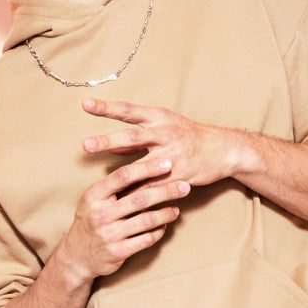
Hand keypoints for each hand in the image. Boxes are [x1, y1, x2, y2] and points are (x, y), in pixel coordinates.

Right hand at [61, 155, 191, 281]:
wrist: (77, 256)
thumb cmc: (91, 221)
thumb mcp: (93, 200)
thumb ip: (113, 185)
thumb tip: (142, 163)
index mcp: (94, 196)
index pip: (124, 175)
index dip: (147, 168)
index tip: (168, 163)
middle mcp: (100, 214)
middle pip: (140, 198)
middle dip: (166, 190)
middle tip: (185, 186)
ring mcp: (109, 234)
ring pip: (146, 220)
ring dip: (166, 214)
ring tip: (177, 209)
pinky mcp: (118, 252)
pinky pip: (146, 240)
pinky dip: (158, 232)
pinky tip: (164, 226)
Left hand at [81, 98, 240, 185]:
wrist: (222, 150)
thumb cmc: (189, 136)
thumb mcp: (165, 128)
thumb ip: (138, 138)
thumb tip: (113, 145)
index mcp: (158, 118)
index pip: (128, 110)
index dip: (106, 107)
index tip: (85, 104)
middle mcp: (164, 133)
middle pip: (132, 136)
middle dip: (108, 140)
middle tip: (86, 145)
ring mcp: (173, 155)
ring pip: (143, 166)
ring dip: (122, 175)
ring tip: (104, 185)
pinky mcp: (180, 175)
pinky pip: (156, 187)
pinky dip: (141, 194)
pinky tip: (126, 203)